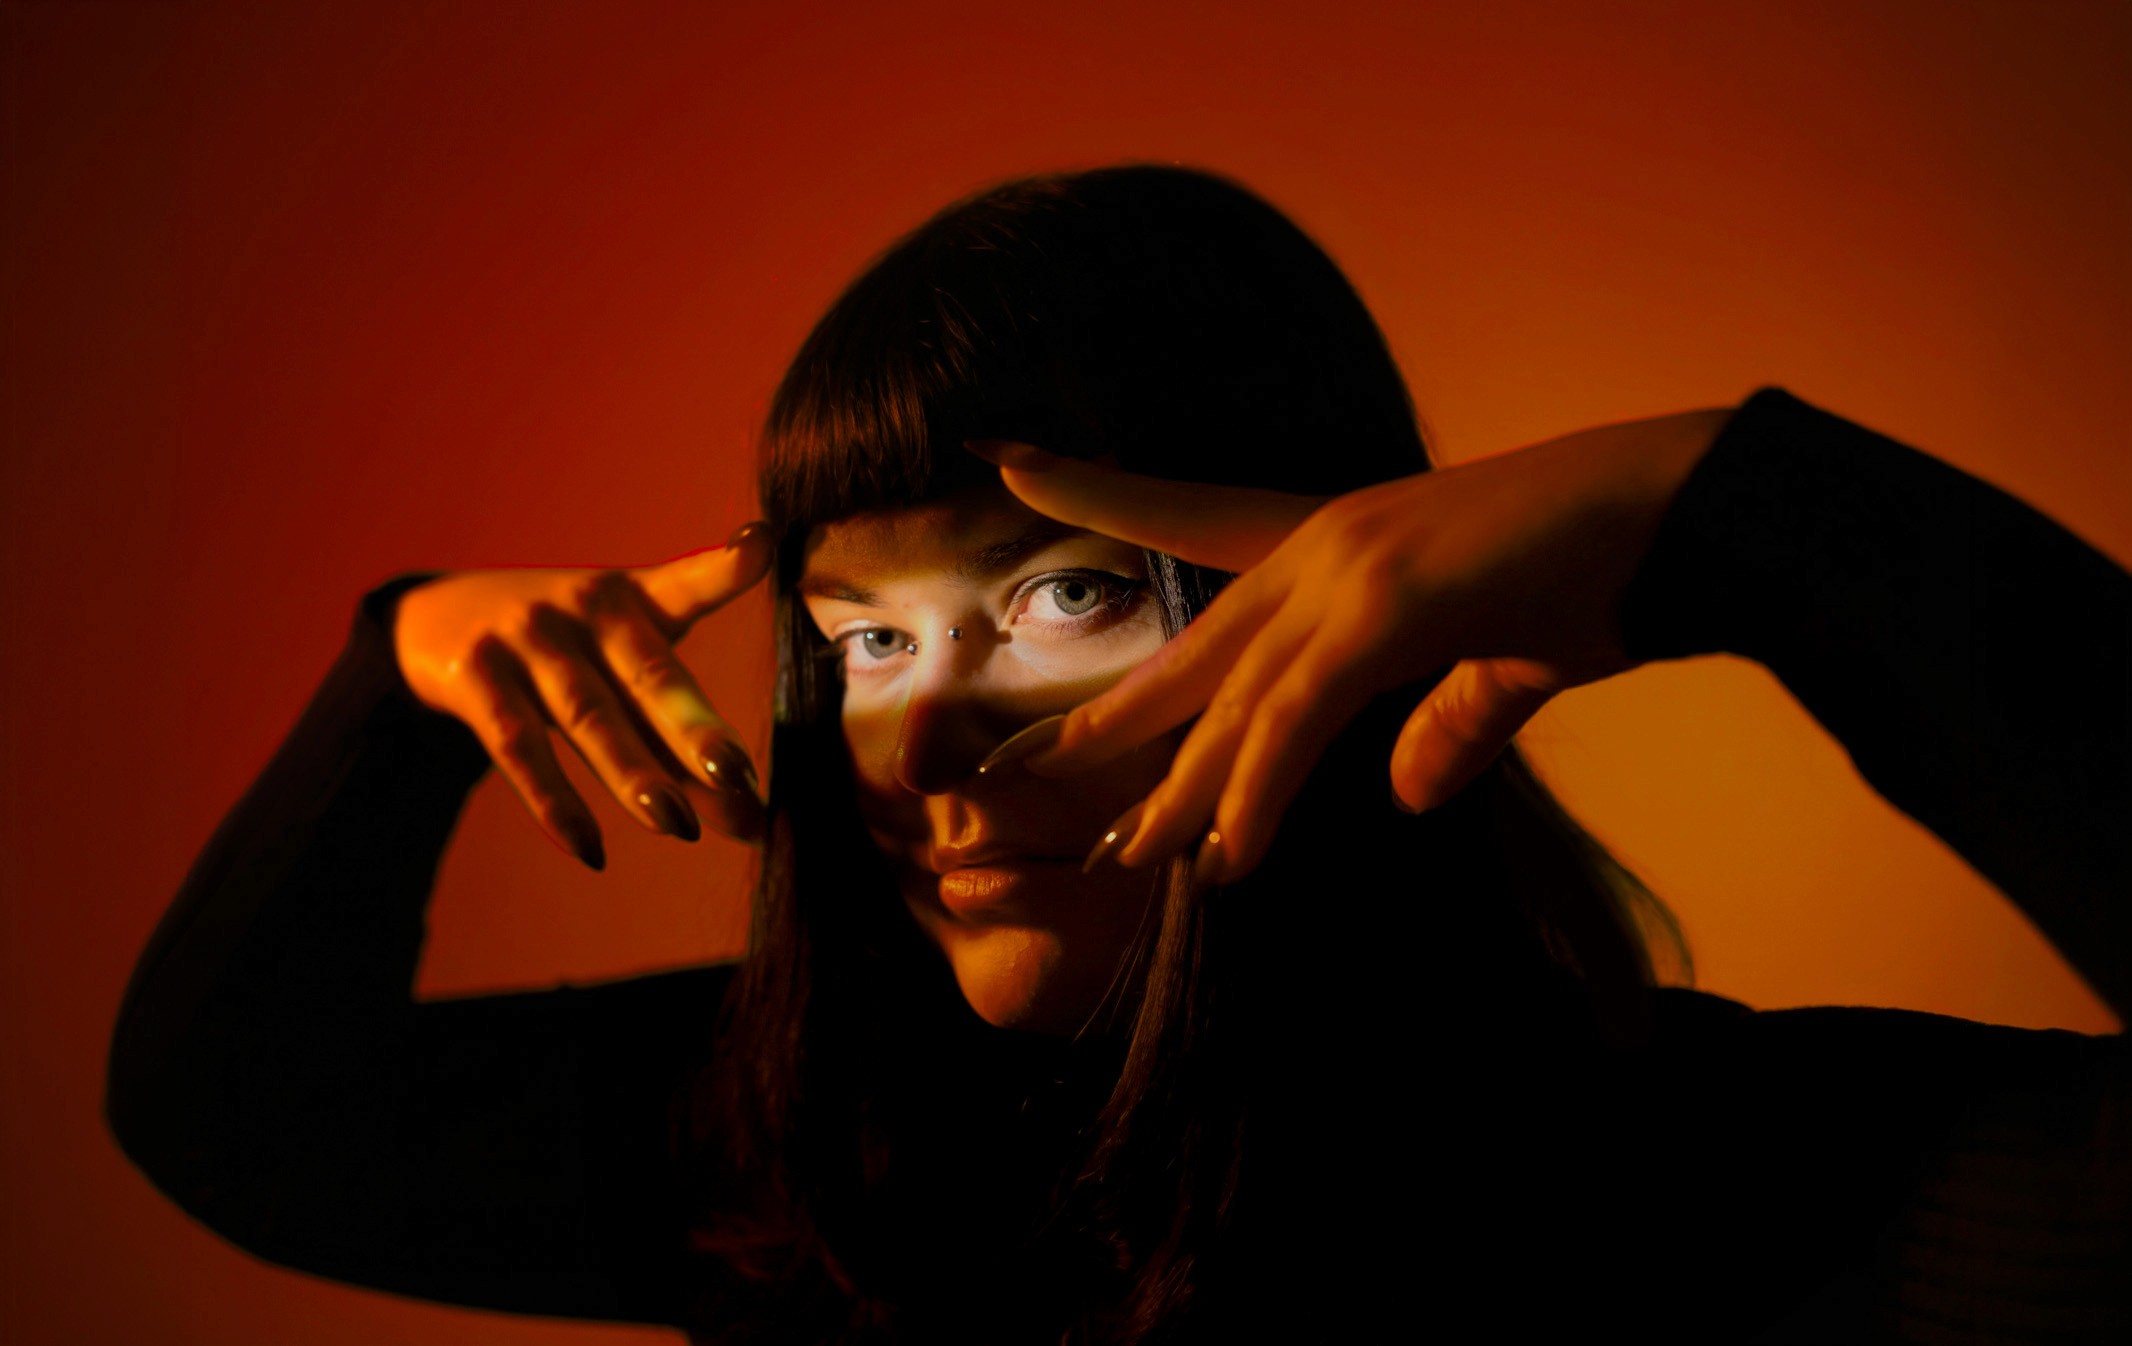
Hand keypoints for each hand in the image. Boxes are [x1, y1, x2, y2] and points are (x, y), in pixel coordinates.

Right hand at [392, 523, 773, 868]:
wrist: (433, 620)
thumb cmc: (568, 654)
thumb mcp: (624, 679)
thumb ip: (687, 747)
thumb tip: (756, 827)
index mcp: (636, 600)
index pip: (689, 583)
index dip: (726, 567)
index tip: (762, 545)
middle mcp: (586, 609)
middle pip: (651, 676)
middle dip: (695, 729)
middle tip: (739, 777)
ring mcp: (529, 638)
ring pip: (589, 716)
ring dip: (633, 774)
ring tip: (678, 826)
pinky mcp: (476, 676)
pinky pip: (519, 746)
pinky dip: (554, 801)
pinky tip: (589, 849)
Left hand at [973, 406, 1731, 884]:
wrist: (1696, 520)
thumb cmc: (1608, 576)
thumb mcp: (1507, 668)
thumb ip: (1445, 727)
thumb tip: (1404, 793)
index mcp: (1343, 549)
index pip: (1194, 516)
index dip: (1103, 492)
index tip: (1010, 464)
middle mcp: (1326, 548)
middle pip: (1192, 651)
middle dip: (1106, 720)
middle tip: (1015, 770)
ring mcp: (1352, 569)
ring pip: (1236, 701)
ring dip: (1184, 791)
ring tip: (1129, 861)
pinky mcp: (1391, 606)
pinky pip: (1299, 717)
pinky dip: (1260, 791)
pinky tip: (1232, 856)